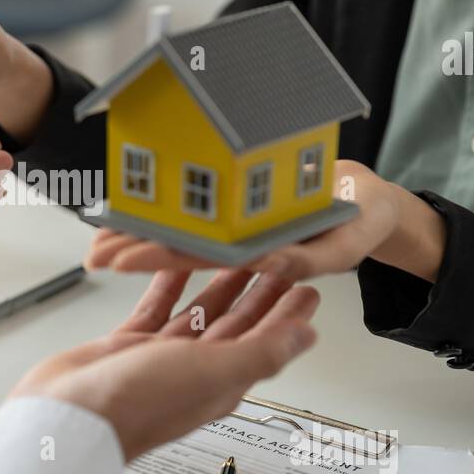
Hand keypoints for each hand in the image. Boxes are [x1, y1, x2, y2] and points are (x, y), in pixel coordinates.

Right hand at [11, 270, 318, 461]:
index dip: (288, 314)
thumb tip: (306, 338)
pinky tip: (174, 266)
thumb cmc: (137, 404)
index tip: (306, 286)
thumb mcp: (212, 373)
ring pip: (197, 314)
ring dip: (217, 285)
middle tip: (275, 261)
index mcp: (223, 381)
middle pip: (236, 325)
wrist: (70, 418)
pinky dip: (166, 286)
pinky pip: (153, 309)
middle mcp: (195, 370)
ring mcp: (160, 359)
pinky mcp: (127, 347)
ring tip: (233, 256)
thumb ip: (261, 352)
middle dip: (259, 293)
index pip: (267, 341)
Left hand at [85, 160, 444, 282]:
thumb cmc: (367, 221)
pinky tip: (142, 218)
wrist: (376, 205)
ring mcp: (242, 250)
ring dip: (146, 242)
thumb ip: (310, 255)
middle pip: (183, 261)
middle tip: (96, 253)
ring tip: (104, 239)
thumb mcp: (347, 240)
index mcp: (267, 268)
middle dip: (140, 255)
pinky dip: (172, 225)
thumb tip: (273, 264)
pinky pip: (202, 235)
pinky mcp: (241, 234)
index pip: (203, 265)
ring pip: (185, 250)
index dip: (160, 259)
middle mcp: (246, 263)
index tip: (122, 256)